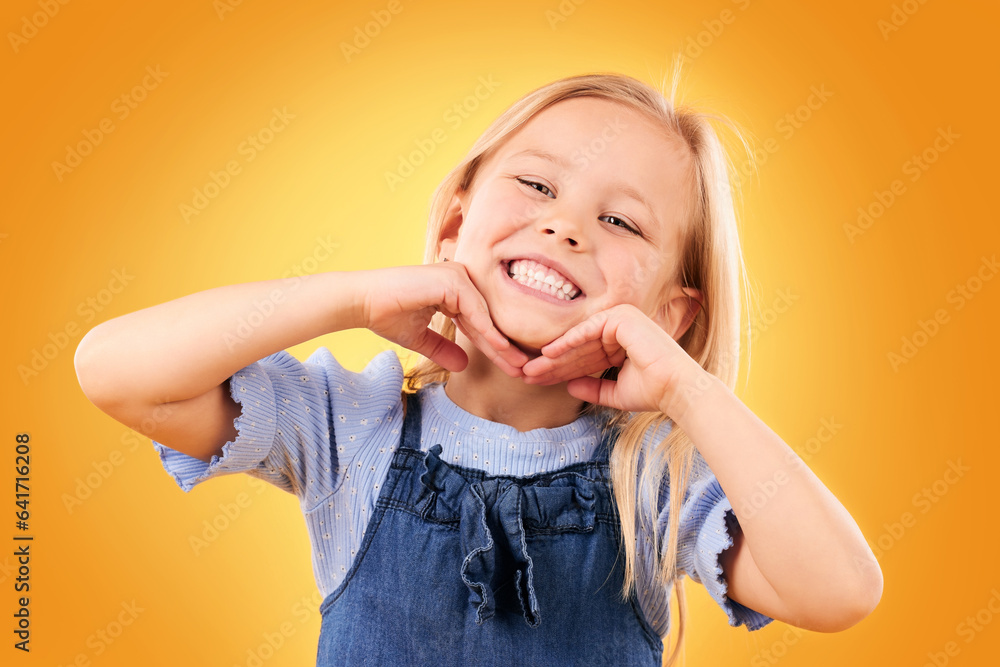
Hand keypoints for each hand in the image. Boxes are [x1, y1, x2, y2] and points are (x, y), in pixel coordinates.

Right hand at [358, 263, 528, 376]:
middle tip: (524, 370)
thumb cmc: (387, 315)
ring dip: (502, 343)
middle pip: (488, 319)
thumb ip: (443, 349)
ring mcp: (457, 276)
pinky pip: (475, 310)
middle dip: (505, 347)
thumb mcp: (421, 338)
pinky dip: (488, 330)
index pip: (480, 323)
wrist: (363, 303)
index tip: (510, 368)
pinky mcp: (451, 280)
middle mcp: (460, 279)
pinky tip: (500, 349)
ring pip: (486, 315)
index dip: (494, 347)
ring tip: (518, 366)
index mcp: (454, 290)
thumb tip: (464, 365)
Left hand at [521, 304, 702, 414]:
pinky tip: (547, 353)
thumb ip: (593, 388)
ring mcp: (620, 319)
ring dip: (553, 357)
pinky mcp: (620, 317)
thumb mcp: (615, 392)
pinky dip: (567, 342)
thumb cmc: (652, 392)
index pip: (583, 357)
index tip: (538, 381)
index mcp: (620, 342)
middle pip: (578, 349)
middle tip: (527, 374)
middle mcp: (619, 327)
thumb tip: (569, 387)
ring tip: (531, 369)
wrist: (676, 389)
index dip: (560, 370)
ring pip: (579, 341)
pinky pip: (587, 331)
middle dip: (551, 364)